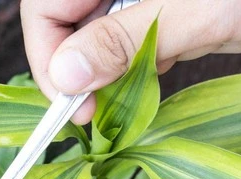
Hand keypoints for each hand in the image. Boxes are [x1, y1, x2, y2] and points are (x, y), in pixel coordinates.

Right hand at [21, 0, 240, 122]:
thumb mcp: (197, 14)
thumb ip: (124, 41)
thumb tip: (64, 77)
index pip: (43, 8)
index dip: (49, 59)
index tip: (76, 106)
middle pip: (69, 22)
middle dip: (92, 65)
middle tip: (117, 104)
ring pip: (105, 31)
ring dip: (131, 61)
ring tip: (176, 58)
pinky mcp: (170, 0)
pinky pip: (142, 31)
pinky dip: (161, 52)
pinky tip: (196, 45)